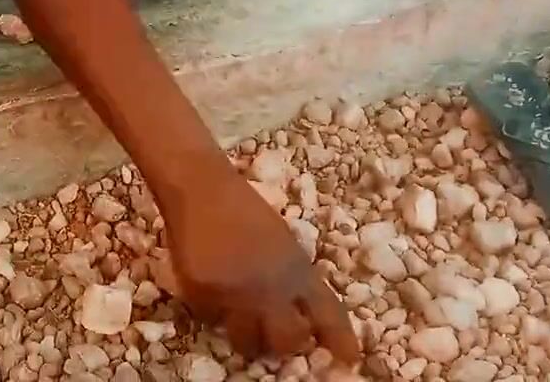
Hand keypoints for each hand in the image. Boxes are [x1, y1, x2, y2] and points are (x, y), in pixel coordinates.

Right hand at [161, 168, 359, 360]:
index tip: (347, 363)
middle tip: (271, 337)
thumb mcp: (282, 242)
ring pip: (247, 342)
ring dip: (244, 334)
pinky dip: (211, 311)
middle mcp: (273, 287)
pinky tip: (209, 285)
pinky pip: (210, 321)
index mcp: (299, 270)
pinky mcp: (204, 296)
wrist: (202, 187)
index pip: (329, 315)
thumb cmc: (243, 209)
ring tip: (235, 313)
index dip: (341, 343)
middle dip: (282, 346)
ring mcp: (237, 294)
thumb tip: (296, 316)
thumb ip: (291, 279)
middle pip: (287, 342)